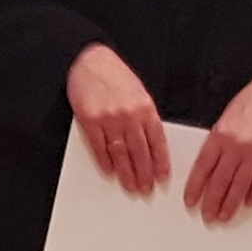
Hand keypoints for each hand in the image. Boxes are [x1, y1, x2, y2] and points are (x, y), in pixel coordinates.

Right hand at [65, 43, 168, 195]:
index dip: (160, 162)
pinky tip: (110, 172)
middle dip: (144, 173)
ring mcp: (109, 118)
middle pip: (140, 151)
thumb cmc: (115, 76)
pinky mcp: (90, 120)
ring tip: (131, 186)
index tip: (162, 178)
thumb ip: (145, 117)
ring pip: (121, 152)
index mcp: (145, 108)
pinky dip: (105, 161)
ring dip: (127, 173)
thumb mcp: (139, 93)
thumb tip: (151, 145)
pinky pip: (99, 146)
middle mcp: (129, 115)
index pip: (157, 141)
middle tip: (146, 189)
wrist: (91, 61)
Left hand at [186, 65, 251, 223]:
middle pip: (220, 181)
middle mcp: (236, 145)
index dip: (196, 187)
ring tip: (225, 215)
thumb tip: (211, 162)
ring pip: (240, 185)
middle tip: (208, 215)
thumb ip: (218, 139)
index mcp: (220, 134)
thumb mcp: (227, 116)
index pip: (203, 167)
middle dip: (212, 201)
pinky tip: (249, 203)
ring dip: (231, 203)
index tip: (191, 200)